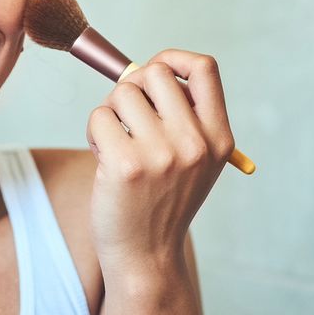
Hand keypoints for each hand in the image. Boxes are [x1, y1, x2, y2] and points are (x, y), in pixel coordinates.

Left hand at [85, 49, 235, 282]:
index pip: (204, 69)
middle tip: (127, 117)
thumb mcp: (196, 161)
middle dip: (133, 87)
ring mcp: (162, 154)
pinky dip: (94, 133)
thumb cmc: (163, 201)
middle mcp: (195, 143)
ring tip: (116, 144)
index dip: (174, 59)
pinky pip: (99, 117)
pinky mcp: (126, 165)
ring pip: (122, 93)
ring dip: (111, 113)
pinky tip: (104, 158)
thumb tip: (147, 69)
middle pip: (155, 73)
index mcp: (218, 138)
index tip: (157, 72)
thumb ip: (185, 117)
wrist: (147, 256)